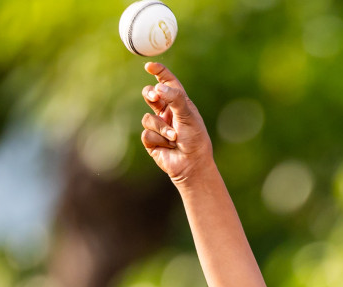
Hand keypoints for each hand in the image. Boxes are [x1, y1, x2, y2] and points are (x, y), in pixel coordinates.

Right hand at [139, 63, 212, 185]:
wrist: (192, 164)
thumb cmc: (195, 139)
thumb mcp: (188, 116)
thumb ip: (175, 99)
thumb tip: (158, 88)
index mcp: (179, 103)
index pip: (167, 83)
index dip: (159, 72)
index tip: (149, 66)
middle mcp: (167, 112)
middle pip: (150, 95)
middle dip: (149, 94)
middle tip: (154, 96)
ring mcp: (158, 126)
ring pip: (148, 118)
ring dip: (161, 128)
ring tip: (174, 137)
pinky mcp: (151, 140)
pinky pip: (146, 133)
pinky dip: (158, 139)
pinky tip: (167, 146)